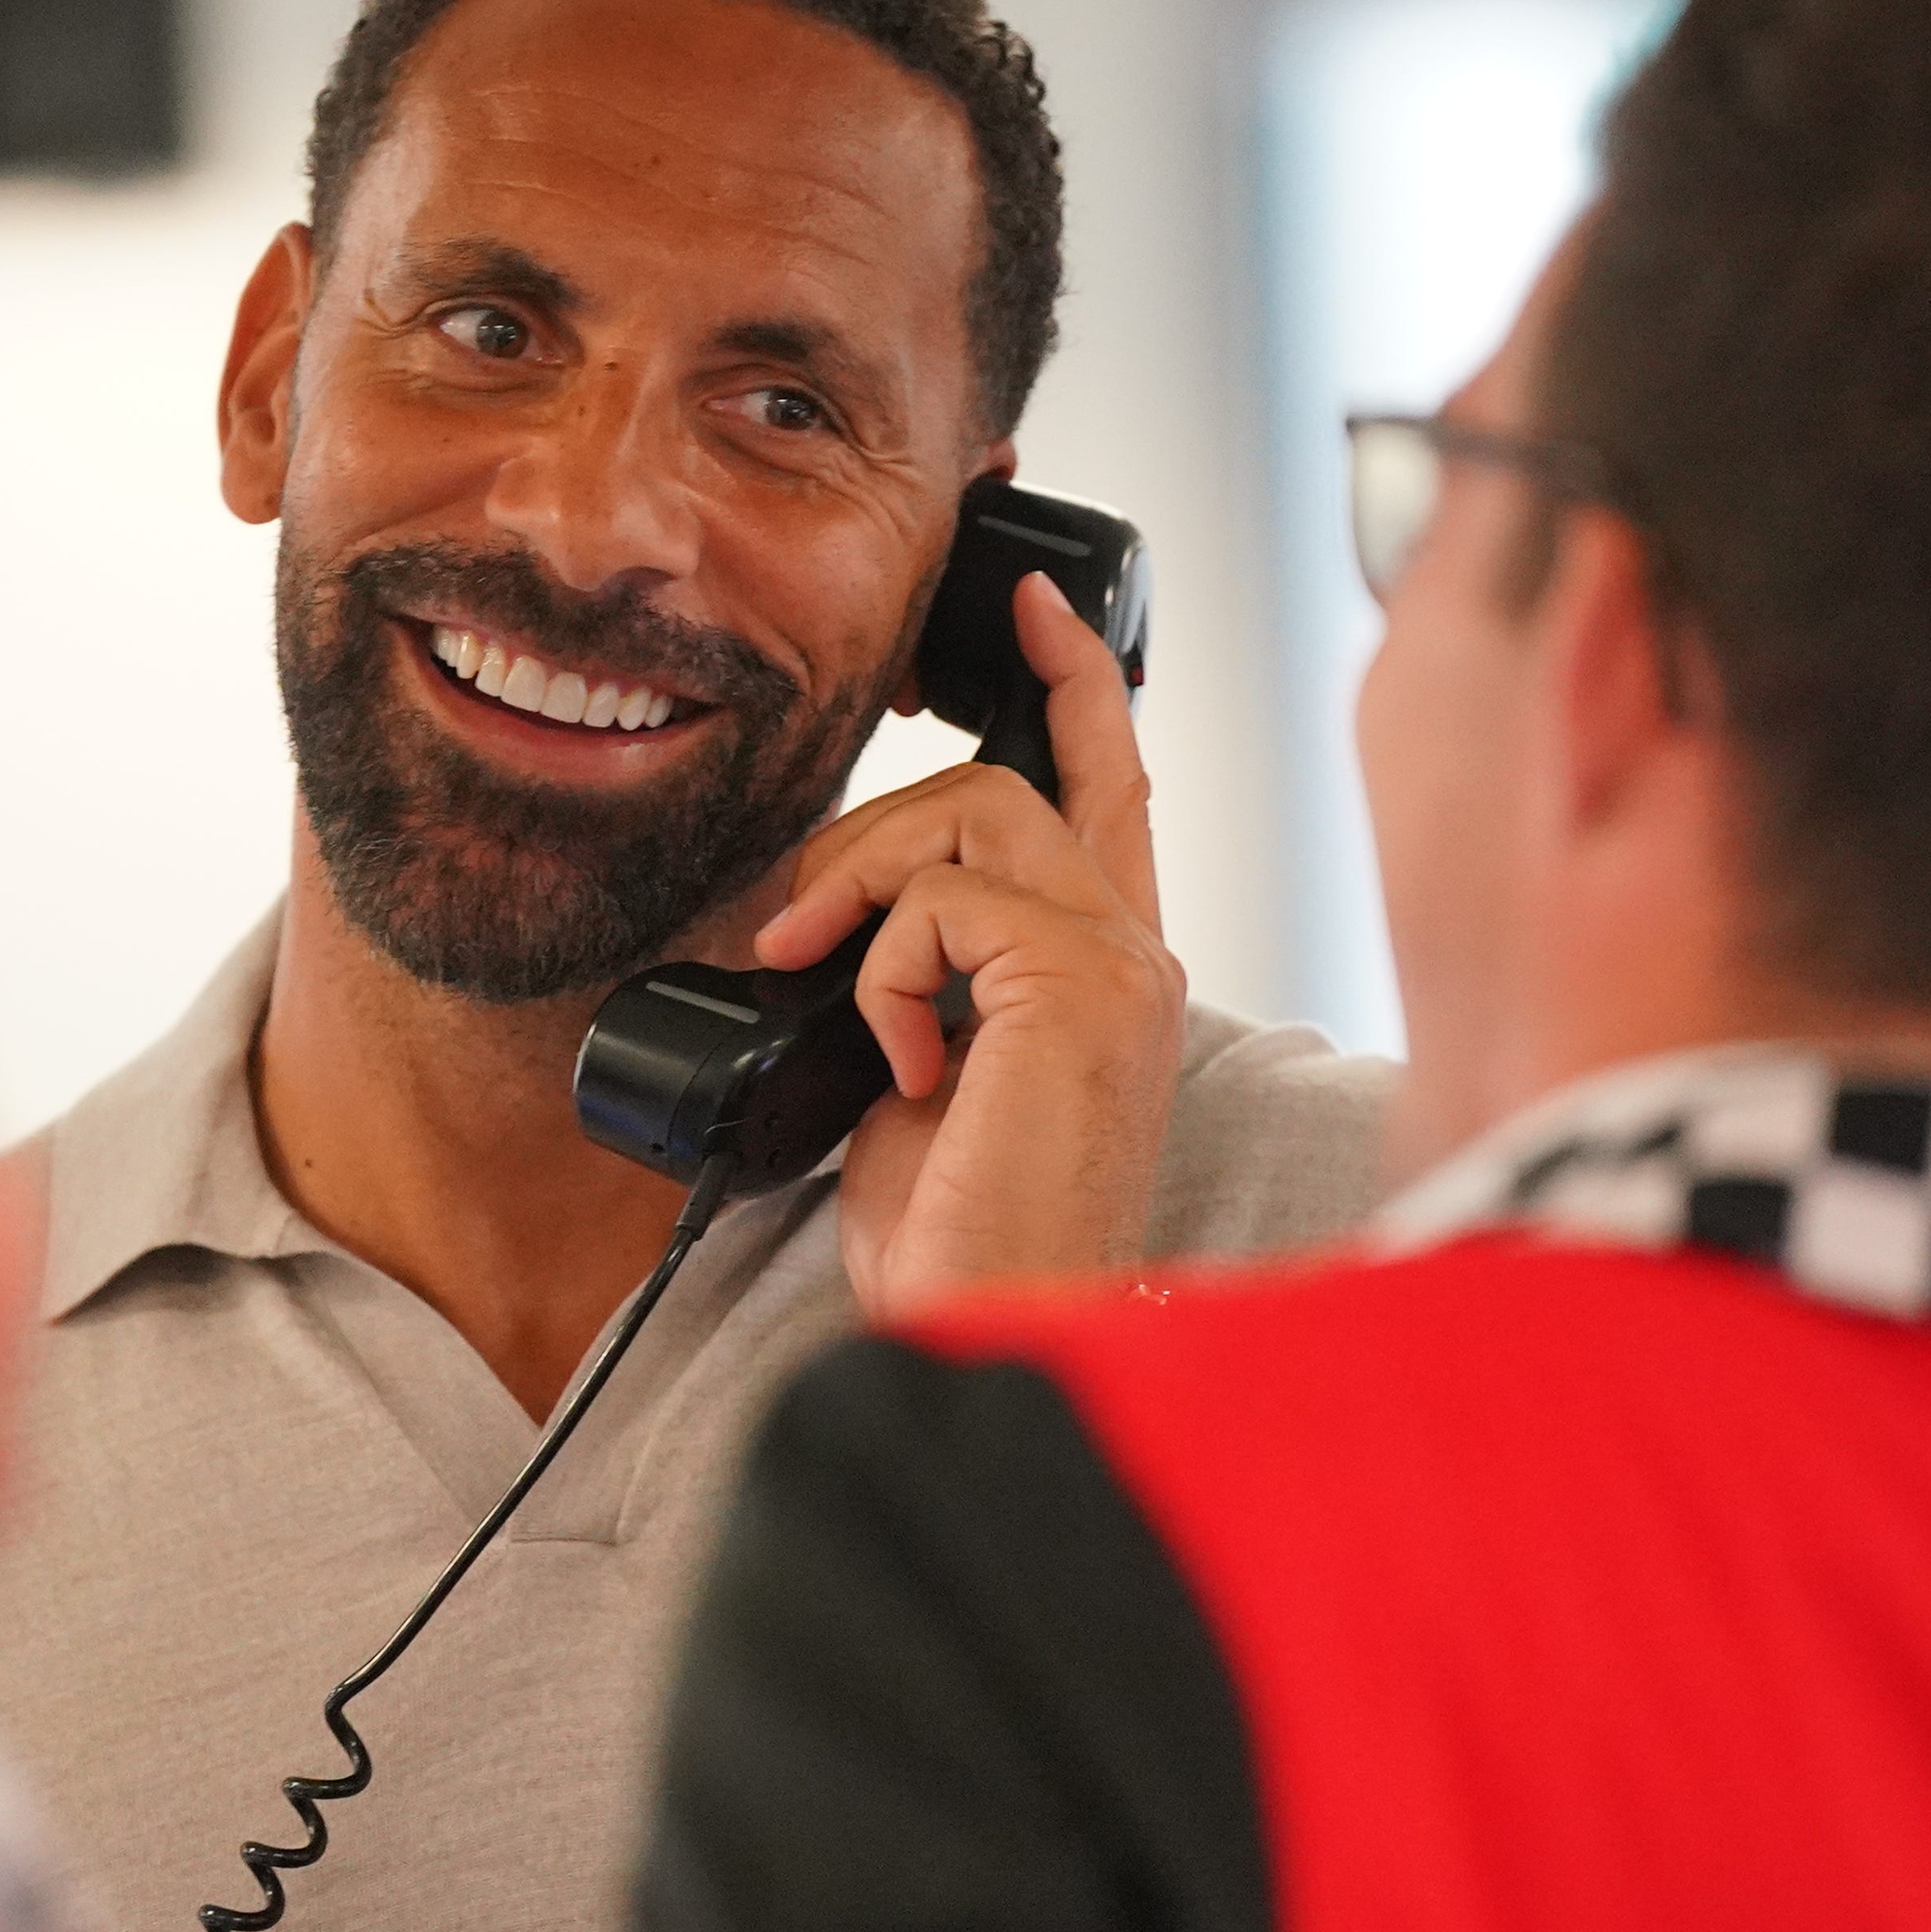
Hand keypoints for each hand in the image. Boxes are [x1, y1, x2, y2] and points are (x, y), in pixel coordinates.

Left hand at [752, 572, 1183, 1317]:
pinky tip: (899, 1063)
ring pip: (976, 815)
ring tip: (811, 971)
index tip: (1028, 607)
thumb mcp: (916, 1077)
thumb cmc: (955, 1235)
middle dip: (875, 821)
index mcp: (1106, 972)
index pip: (1108, 787)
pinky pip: (945, 902)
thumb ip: (917, 979)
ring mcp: (1122, 965)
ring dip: (860, 878)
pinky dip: (883, 971)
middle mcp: (1136, 953)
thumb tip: (829, 925)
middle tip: (794, 922)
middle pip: (1012, 782)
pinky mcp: (1084, 986)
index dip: (1078, 682)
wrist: (988, 1324)